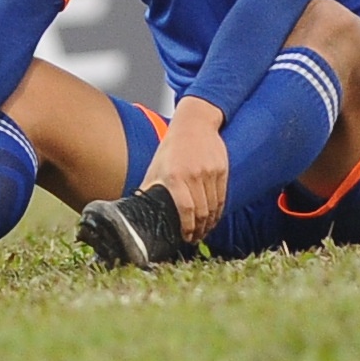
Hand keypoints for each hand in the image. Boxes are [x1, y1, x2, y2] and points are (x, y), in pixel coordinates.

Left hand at [142, 97, 228, 243]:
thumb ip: (149, 189)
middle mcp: (194, 174)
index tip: (186, 237)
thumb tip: (137, 211)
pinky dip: (219, 210)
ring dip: (210, 222)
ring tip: (205, 230)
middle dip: (199, 229)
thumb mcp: (156, 167)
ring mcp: (210, 171)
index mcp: (174, 177)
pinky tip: (214, 217)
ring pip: (214, 206)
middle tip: (195, 238)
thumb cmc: (172, 147)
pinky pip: (222, 196)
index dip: (187, 227)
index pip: (185, 209)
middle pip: (201, 211)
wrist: (195, 122)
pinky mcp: (222, 168)